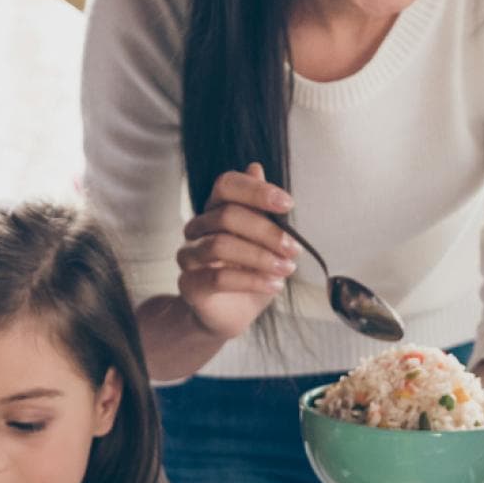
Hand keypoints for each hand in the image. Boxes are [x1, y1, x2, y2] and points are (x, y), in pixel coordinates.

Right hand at [176, 162, 298, 339]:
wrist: (233, 314)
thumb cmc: (249, 274)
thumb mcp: (264, 241)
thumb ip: (260, 209)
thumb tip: (256, 167)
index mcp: (215, 210)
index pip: (226, 185)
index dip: (256, 191)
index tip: (288, 204)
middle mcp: (198, 229)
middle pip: (227, 216)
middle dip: (267, 231)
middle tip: (294, 248)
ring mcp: (189, 256)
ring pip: (221, 246)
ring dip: (261, 257)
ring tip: (286, 268)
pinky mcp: (189, 285)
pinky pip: (218, 278)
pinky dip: (252, 280)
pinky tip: (274, 285)